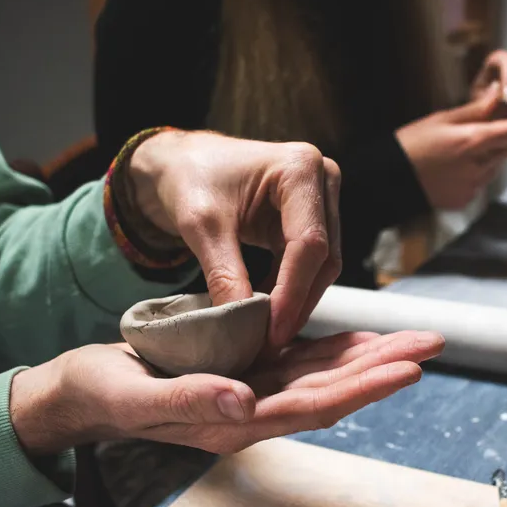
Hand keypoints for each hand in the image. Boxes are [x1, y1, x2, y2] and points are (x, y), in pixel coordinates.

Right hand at [10, 331, 443, 454]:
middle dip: (382, 369)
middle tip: (432, 343)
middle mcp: (249, 411)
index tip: (407, 367)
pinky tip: (354, 339)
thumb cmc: (101, 395)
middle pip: (330, 391)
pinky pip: (294, 362)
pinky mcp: (239, 373)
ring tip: (410, 338)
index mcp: (231, 422)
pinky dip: (329, 349)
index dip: (361, 388)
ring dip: (366, 358)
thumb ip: (187, 400)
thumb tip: (243, 400)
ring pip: (320, 376)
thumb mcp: (135, 396)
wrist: (80, 393)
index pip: (311, 406)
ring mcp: (247, 393)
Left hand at [127, 130, 341, 345]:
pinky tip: (266, 313)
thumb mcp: (201, 226)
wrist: (182, 162)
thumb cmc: (190, 178)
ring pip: (322, 266)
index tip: (272, 332)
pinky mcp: (312, 219)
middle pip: (323, 257)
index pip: (308, 243)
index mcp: (300, 167)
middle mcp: (322, 179)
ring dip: (296, 301)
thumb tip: (243, 328)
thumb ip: (224, 274)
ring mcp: (322, 199)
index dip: (292, 292)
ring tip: (265, 334)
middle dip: (297, 303)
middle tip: (269, 343)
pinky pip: (309, 264)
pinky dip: (289, 290)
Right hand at [396, 85, 506, 209]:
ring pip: (497, 166)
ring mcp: (473, 186)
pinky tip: (455, 167)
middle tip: (488, 128)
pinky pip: (481, 182)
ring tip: (466, 149)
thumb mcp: (441, 119)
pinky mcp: (465, 199)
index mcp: (473, 142)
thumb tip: (499, 95)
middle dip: (506, 137)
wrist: (388, 179)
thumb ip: (476, 109)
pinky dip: (477, 172)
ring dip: (492, 155)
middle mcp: (478, 167)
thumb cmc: (410, 144)